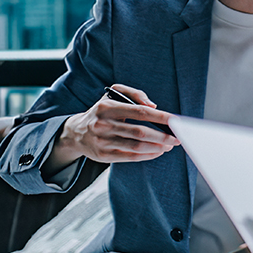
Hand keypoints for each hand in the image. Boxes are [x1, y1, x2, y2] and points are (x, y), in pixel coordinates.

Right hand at [48, 84, 178, 170]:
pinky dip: (147, 155)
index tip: (176, 121)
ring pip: (137, 146)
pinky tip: (158, 151)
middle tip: (177, 137)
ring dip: (157, 147)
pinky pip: (130, 157)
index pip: (140, 112)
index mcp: (107, 107)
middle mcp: (103, 124)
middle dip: (162, 136)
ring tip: (169, 145)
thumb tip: (153, 106)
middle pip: (140, 132)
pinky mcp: (103, 155)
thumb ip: (135, 94)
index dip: (160, 117)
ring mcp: (102, 141)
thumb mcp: (113, 95)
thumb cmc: (102, 112)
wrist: (75, 132)